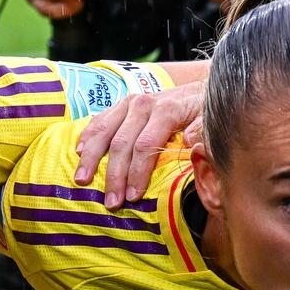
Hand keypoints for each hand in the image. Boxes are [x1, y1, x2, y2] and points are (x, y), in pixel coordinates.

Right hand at [73, 81, 203, 207]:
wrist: (201, 87)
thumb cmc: (205, 111)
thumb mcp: (211, 119)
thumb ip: (202, 130)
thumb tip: (188, 142)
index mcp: (166, 110)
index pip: (145, 146)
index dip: (137, 173)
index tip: (133, 198)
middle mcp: (143, 104)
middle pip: (122, 143)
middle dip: (115, 175)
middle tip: (111, 202)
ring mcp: (130, 103)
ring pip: (104, 131)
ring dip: (90, 157)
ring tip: (82, 180)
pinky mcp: (122, 104)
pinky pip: (100, 119)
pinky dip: (87, 136)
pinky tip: (77, 152)